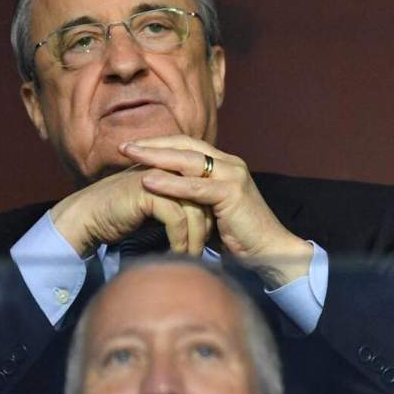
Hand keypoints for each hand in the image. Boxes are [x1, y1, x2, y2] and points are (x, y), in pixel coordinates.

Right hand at [50, 167, 212, 257]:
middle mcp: (171, 167)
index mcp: (177, 167)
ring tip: (196, 256)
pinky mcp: (148, 191)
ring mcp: (160, 177)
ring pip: (195, 210)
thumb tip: (210, 222)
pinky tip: (181, 253)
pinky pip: (176, 218)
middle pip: (207, 197)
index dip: (216, 213)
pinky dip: (181, 239)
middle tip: (217, 249)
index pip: (210, 188)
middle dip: (212, 225)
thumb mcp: (161, 208)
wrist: (89, 216)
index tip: (221, 237)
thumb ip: (183, 206)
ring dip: (198, 237)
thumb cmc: (125, 214)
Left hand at [121, 136, 313, 285]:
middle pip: (186, 146)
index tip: (134, 146)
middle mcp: (231, 164)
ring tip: (130, 156)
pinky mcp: (232, 193)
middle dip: (153, 145)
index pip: (188, 145)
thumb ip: (196, 195)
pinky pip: (195, 186)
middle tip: (124, 146)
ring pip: (188, 161)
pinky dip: (170, 183)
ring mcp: (233, 176)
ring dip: (156, 157)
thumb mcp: (213, 208)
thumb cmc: (240, 235)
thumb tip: (168, 191)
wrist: (269, 249)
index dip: (160, 144)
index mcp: (226, 164)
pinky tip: (148, 181)